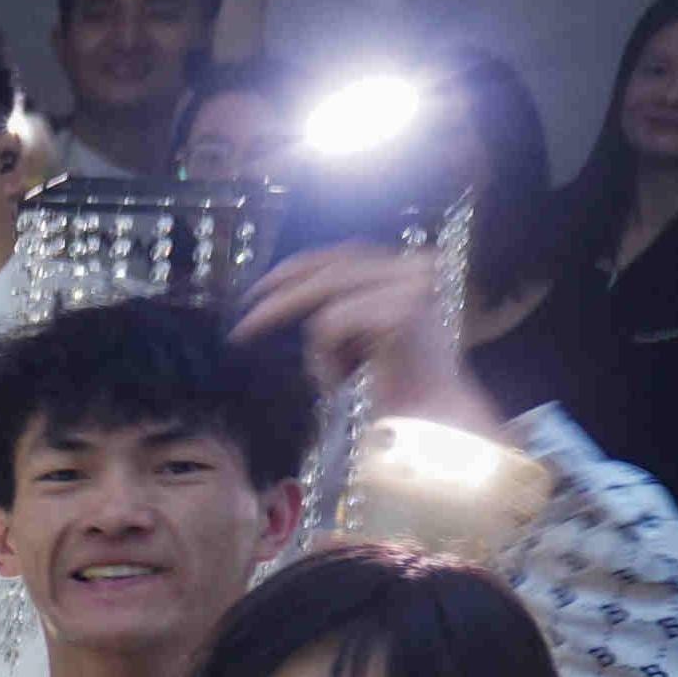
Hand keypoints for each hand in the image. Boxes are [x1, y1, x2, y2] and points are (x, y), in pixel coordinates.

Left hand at [235, 244, 505, 449]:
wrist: (434, 423)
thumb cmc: (399, 386)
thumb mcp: (367, 333)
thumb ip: (346, 302)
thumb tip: (291, 284)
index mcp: (413, 268)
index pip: (345, 253)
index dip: (299, 267)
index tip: (261, 287)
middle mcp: (417, 269)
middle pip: (330, 269)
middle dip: (282, 295)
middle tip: (244, 325)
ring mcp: (411, 287)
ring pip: (326, 299)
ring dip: (320, 348)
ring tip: (337, 380)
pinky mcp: (400, 311)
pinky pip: (329, 325)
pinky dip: (325, 359)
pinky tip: (346, 383)